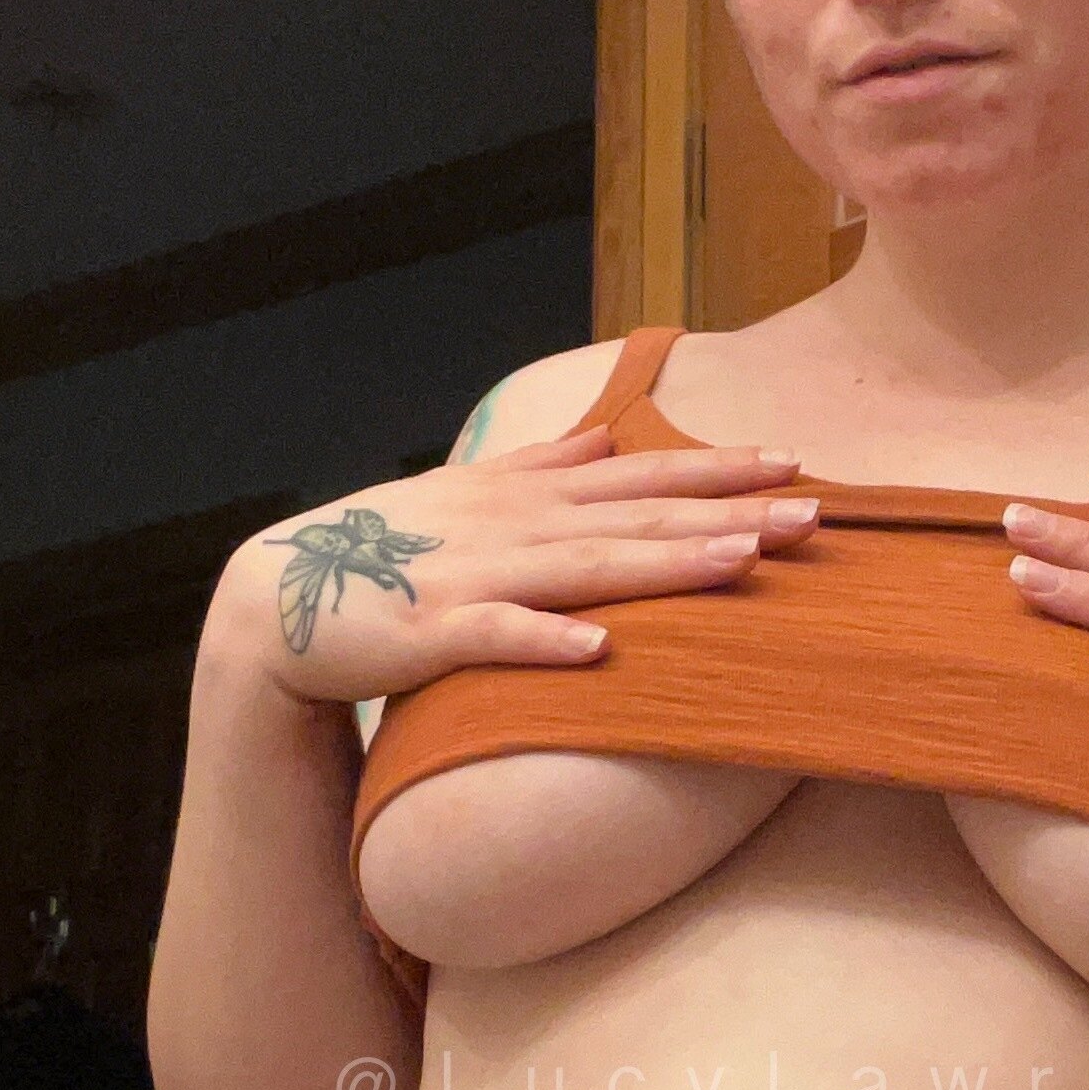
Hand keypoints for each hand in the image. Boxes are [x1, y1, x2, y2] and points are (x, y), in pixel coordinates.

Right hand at [206, 423, 817, 708]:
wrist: (277, 600)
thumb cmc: (383, 549)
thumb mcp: (467, 495)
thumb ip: (538, 468)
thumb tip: (600, 437)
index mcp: (528, 498)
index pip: (641, 477)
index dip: (716, 469)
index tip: (793, 463)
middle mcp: (513, 528)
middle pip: (636, 519)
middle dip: (726, 514)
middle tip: (811, 516)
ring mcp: (474, 577)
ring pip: (585, 569)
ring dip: (664, 565)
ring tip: (741, 561)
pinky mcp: (430, 633)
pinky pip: (495, 639)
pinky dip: (543, 643)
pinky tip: (598, 651)